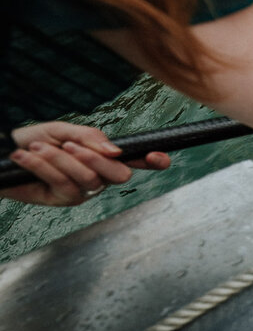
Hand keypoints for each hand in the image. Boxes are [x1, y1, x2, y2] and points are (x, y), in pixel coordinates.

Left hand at [1, 122, 169, 205]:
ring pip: (88, 178)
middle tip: (70, 145)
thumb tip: (115, 151)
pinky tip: (25, 156)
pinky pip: (63, 184)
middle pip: (119, 175)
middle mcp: (100, 176)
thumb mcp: (65, 131)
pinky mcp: (64, 199)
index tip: (159, 157)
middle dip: (96, 160)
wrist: (7, 151)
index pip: (136, 159)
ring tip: (37, 147)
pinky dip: (43, 167)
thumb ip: (91, 137)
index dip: (153, 160)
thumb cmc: (38, 140)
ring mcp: (84, 191)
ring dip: (60, 160)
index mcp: (105, 157)